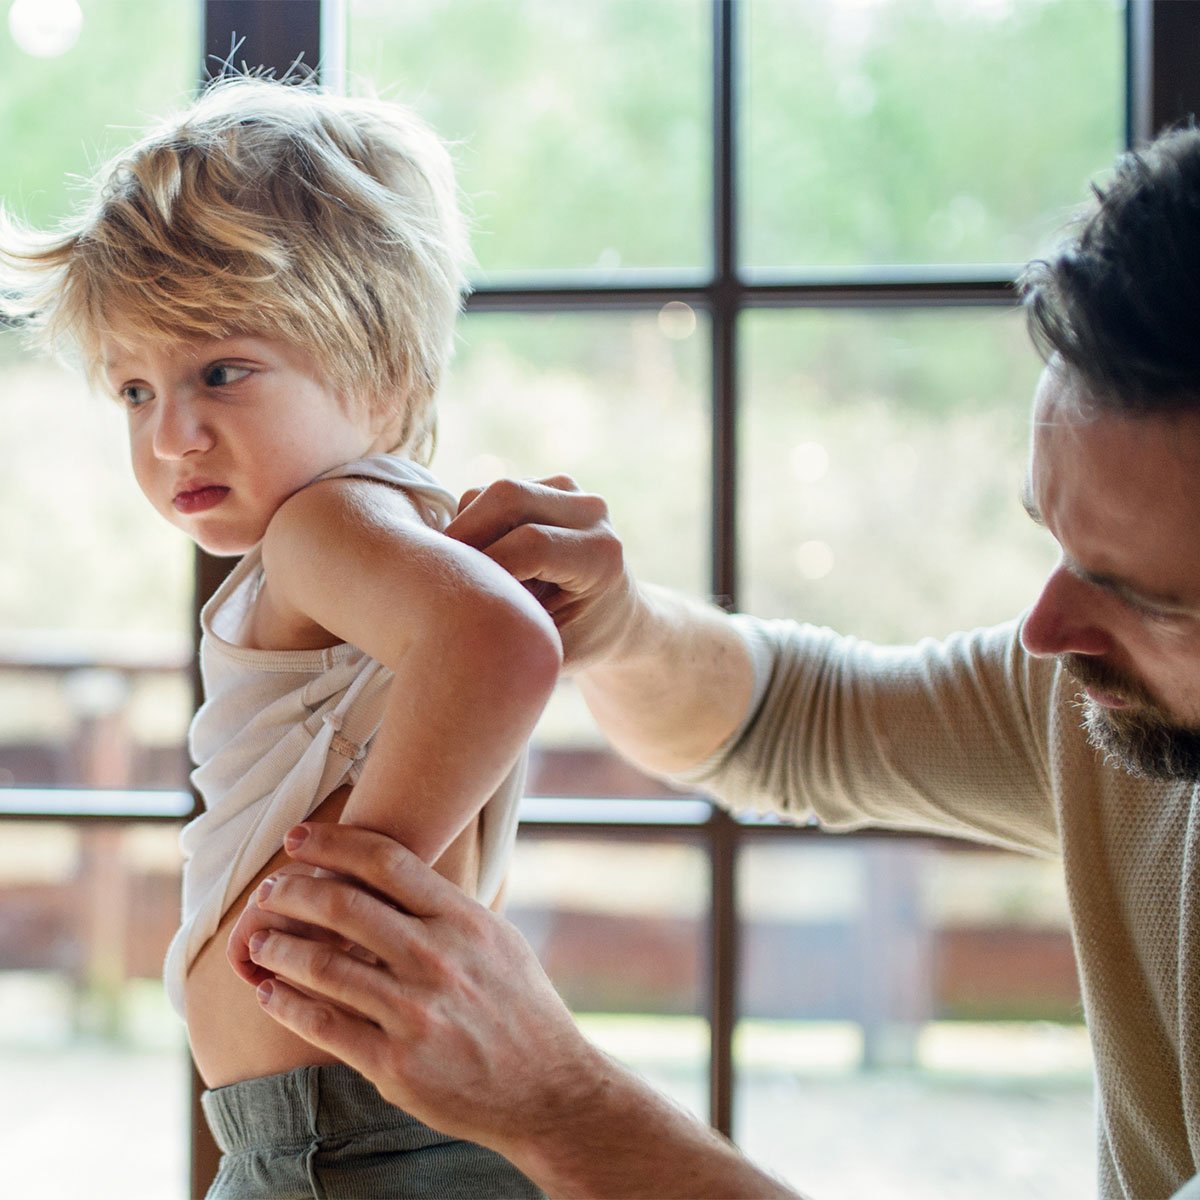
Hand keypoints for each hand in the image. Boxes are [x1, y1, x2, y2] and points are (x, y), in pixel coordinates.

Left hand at [247, 822, 601, 1149]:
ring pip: (324, 966)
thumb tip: (395, 875)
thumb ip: (447, 909)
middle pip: (344, 906)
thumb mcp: (497, 940)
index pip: (386, 861)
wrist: (549, 1089)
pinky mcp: (395, 1064)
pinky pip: (324, 1025)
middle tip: (268, 892)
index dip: (333, 843)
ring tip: (259, 944)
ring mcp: (415, 1012)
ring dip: (279, 948)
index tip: (297, 838)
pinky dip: (287, 1004)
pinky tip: (270, 994)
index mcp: (462, 920)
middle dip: (293, 892)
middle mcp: (437, 959)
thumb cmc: (520, 1007)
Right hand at [445, 475, 639, 672]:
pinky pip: (489, 494)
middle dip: (462, 533)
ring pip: (491, 492)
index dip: (485, 568)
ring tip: (466, 575)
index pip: (530, 545)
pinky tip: (480, 560)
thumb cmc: (580, 644)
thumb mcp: (551, 652)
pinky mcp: (546, 485)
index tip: (459, 600)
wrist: (613, 617)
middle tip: (439, 576)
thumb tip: (455, 619)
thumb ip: (513, 631)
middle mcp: (590, 513)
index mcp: (600, 555)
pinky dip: (470, 524)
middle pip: (507, 496)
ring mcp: (570, 491)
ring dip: (464, 530)